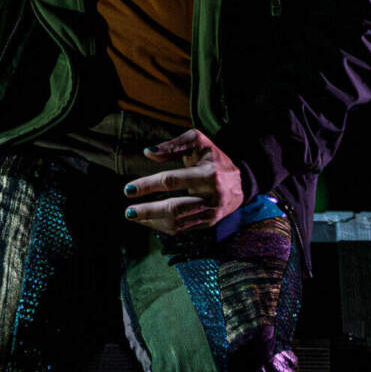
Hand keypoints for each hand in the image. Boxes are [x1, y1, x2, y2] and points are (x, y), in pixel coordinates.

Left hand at [122, 129, 246, 233]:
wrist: (241, 182)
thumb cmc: (214, 158)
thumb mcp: (198, 143)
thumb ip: (173, 145)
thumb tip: (148, 152)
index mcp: (208, 174)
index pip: (173, 181)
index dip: (149, 185)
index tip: (129, 189)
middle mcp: (212, 196)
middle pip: (176, 208)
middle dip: (149, 211)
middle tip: (128, 211)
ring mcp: (211, 213)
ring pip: (178, 223)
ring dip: (153, 222)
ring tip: (134, 216)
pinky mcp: (208, 223)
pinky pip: (182, 229)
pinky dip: (163, 226)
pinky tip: (148, 221)